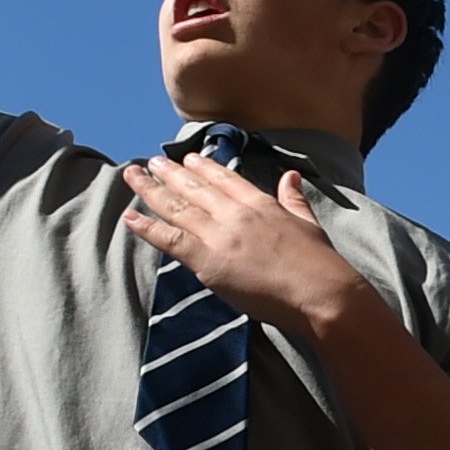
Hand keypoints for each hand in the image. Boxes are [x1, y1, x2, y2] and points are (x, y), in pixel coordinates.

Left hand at [116, 149, 350, 327]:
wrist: (319, 291)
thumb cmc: (320, 263)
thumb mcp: (307, 222)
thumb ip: (294, 198)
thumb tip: (291, 177)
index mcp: (259, 203)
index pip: (225, 179)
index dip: (204, 167)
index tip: (189, 158)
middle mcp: (234, 213)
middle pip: (194, 187)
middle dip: (170, 172)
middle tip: (151, 162)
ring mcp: (218, 235)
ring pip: (176, 207)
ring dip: (150, 190)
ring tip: (133, 176)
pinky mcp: (207, 260)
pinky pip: (169, 239)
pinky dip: (147, 227)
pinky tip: (129, 217)